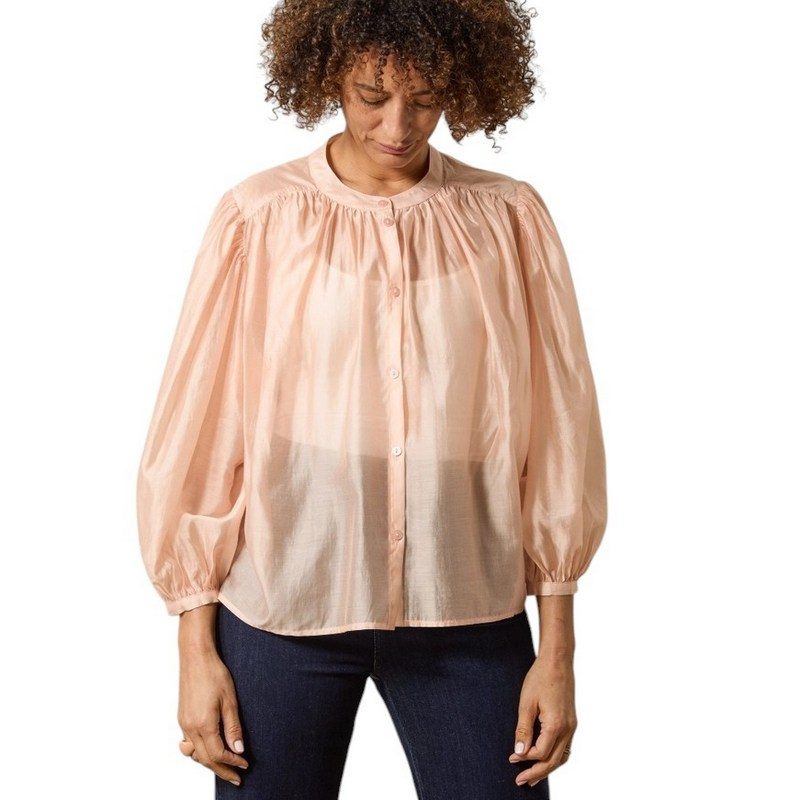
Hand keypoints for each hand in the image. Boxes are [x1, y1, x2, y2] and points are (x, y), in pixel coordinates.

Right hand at [177, 641, 248, 785]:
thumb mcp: (229, 701)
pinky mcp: (182, 717)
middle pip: (205, 759)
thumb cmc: (214, 674)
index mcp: (203, 725)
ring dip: (209, 763)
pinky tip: (208, 749)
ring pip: (195, 754)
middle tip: (236, 778)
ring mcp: (184, 723)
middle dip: (221, 770)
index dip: (232, 763)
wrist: (195, 657)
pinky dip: (199, 752)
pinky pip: (189, 744)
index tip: (245, 766)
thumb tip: (238, 750)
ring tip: (224, 767)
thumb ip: (233, 728)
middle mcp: (190, 727)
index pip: (218, 754)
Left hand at [508, 656, 576, 786]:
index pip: (540, 753)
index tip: (511, 759)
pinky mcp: (571, 721)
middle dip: (537, 773)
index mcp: (556, 725)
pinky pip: (566, 747)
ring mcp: (572, 726)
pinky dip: (555, 757)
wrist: (557, 661)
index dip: (525, 760)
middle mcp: (568, 729)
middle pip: (553, 761)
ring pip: (562, 757)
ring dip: (548, 768)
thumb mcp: (526, 703)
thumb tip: (520, 753)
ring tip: (533, 776)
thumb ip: (523, 729)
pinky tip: (545, 758)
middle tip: (521, 781)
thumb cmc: (540, 678)